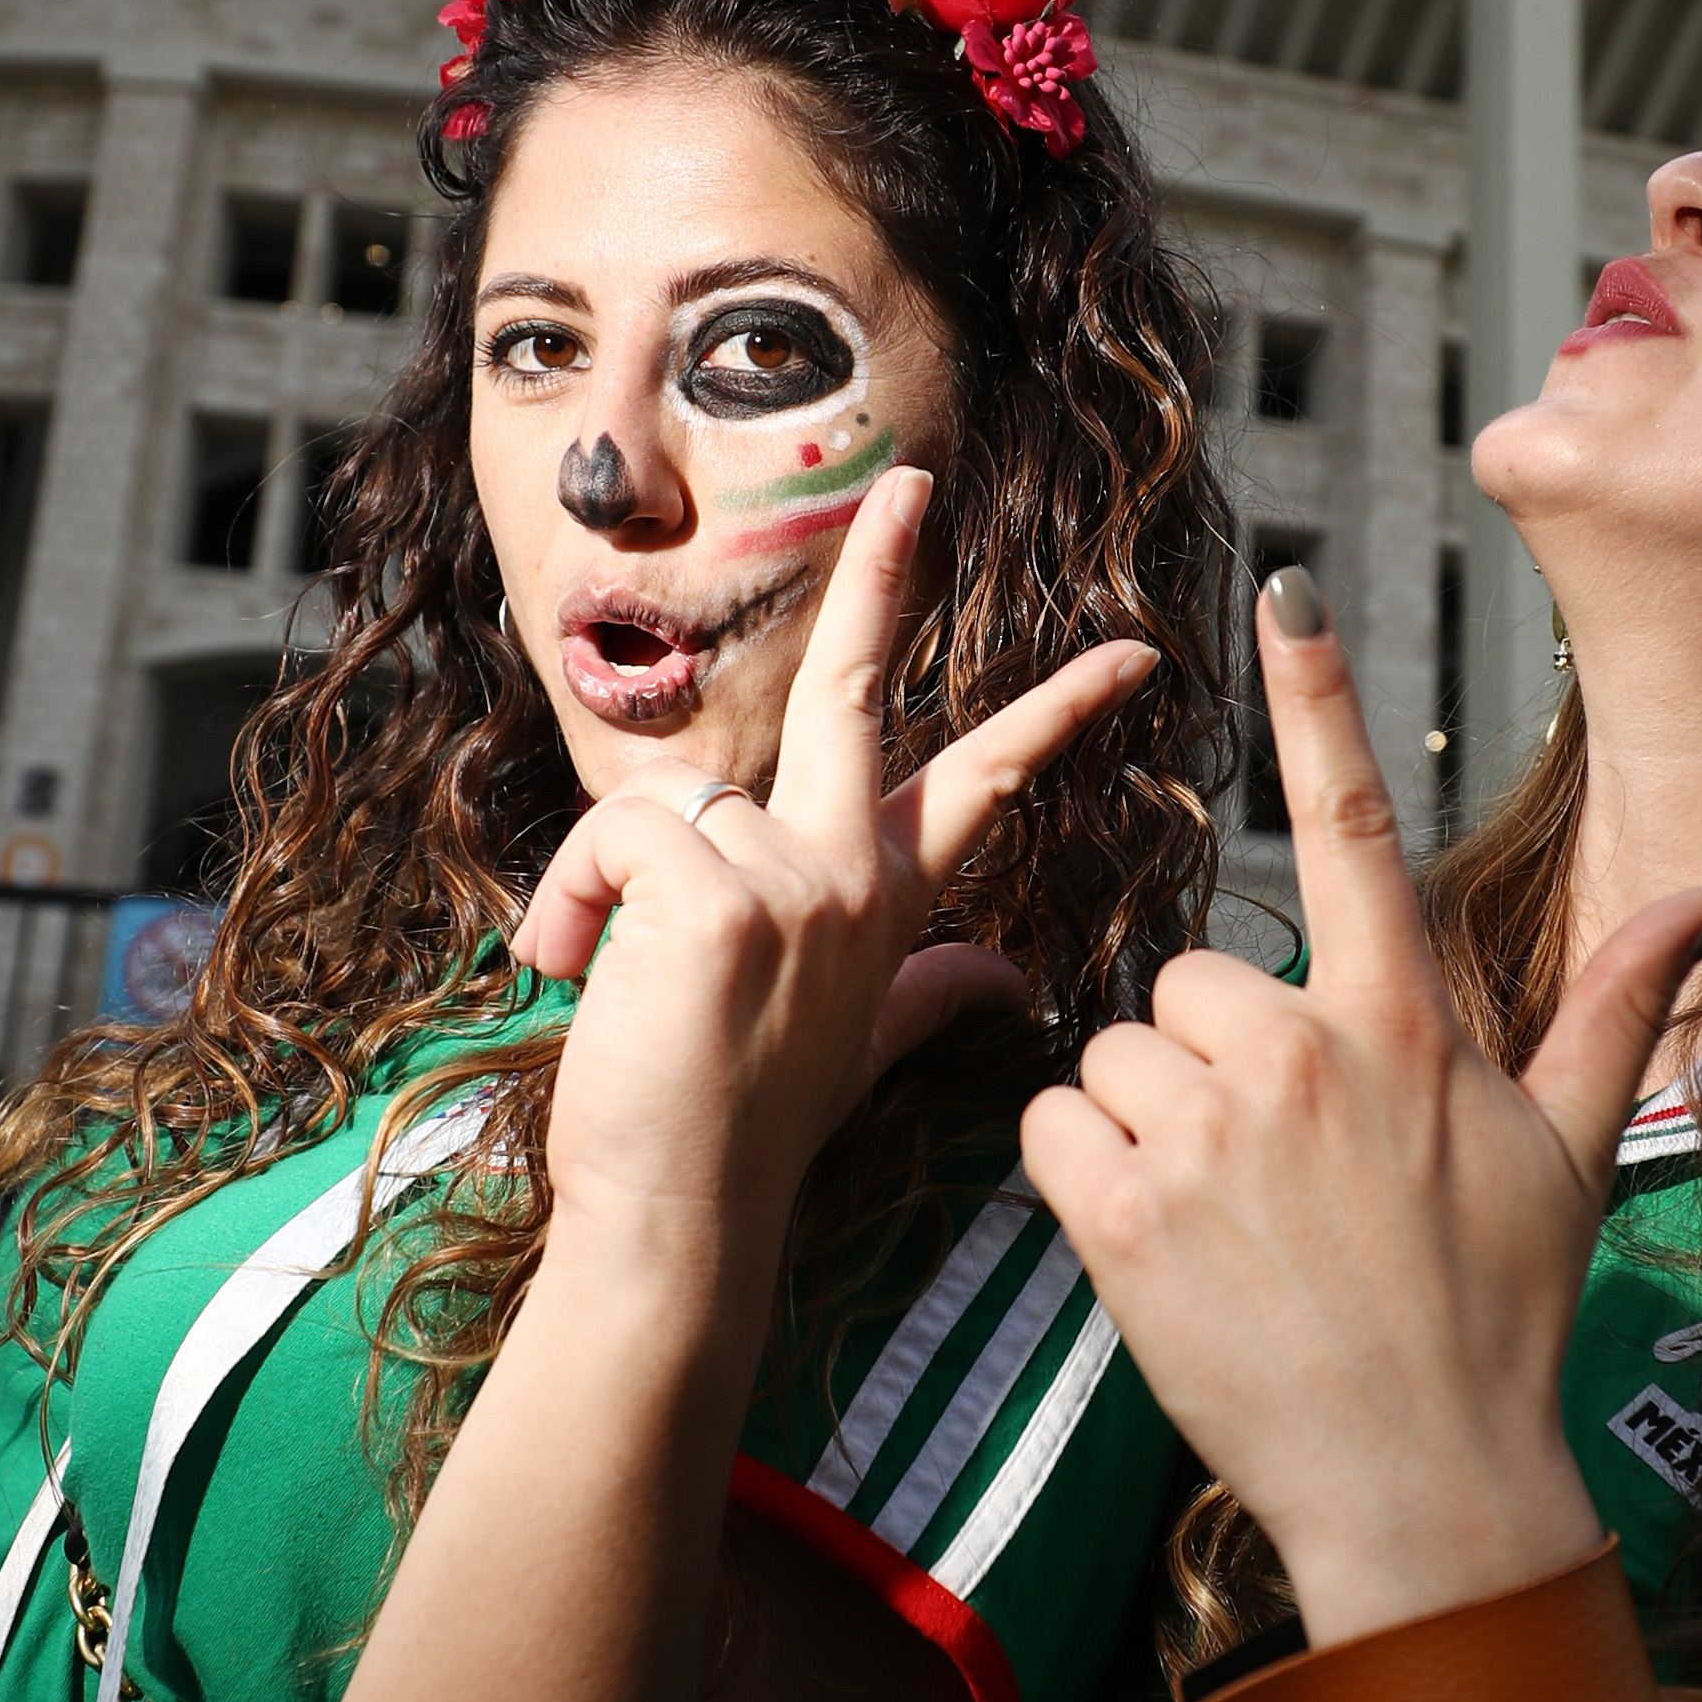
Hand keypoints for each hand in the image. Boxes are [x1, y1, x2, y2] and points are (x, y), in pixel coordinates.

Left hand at [509, 469, 1156, 1264]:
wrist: (680, 1222)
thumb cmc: (739, 1133)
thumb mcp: (851, 1047)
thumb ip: (927, 993)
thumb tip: (1009, 982)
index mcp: (884, 903)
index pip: (981, 783)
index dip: (1057, 713)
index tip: (1132, 658)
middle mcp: (854, 878)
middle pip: (858, 689)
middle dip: (886, 572)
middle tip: (908, 479)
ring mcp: (798, 880)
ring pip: (668, 800)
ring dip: (597, 883)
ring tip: (591, 975)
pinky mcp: (722, 891)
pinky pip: (619, 834)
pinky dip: (569, 901)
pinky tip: (574, 975)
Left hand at [1019, 572, 1701, 1647]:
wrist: (1423, 1483)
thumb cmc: (1501, 1316)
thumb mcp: (1575, 1148)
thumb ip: (1622, 999)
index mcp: (1408, 1024)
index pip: (1354, 826)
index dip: (1320, 703)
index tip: (1283, 597)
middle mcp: (1303, 1056)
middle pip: (1193, 979)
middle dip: (1211, 1060)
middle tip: (1280, 1172)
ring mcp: (1208, 1134)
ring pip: (1112, 1054)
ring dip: (1144, 1126)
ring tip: (1227, 1224)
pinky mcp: (1122, 1213)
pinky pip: (1050, 1129)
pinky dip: (1079, 1180)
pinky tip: (1157, 1247)